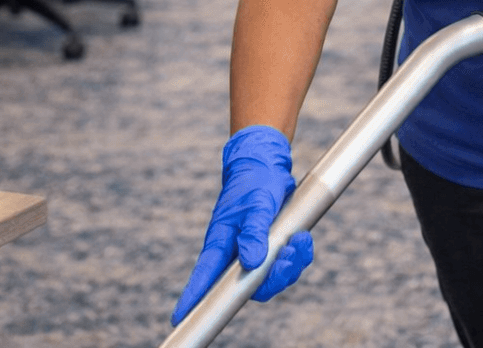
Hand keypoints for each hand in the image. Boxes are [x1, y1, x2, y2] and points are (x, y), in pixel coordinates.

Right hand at [171, 125, 314, 324]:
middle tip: (289, 258)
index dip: (193, 298)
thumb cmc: (255, 181)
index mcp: (221, 240)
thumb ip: (254, 233)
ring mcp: (252, 250)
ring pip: (270, 276)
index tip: (179, 318)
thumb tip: (251, 262)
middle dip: (273, 278)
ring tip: (301, 241)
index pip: (204, 275)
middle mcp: (234, 251)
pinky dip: (298, 255)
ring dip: (290, 265)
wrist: (266, 164)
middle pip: (248, 284)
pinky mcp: (269, 247)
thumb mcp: (257, 204)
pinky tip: (303, 238)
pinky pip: (284, 263)